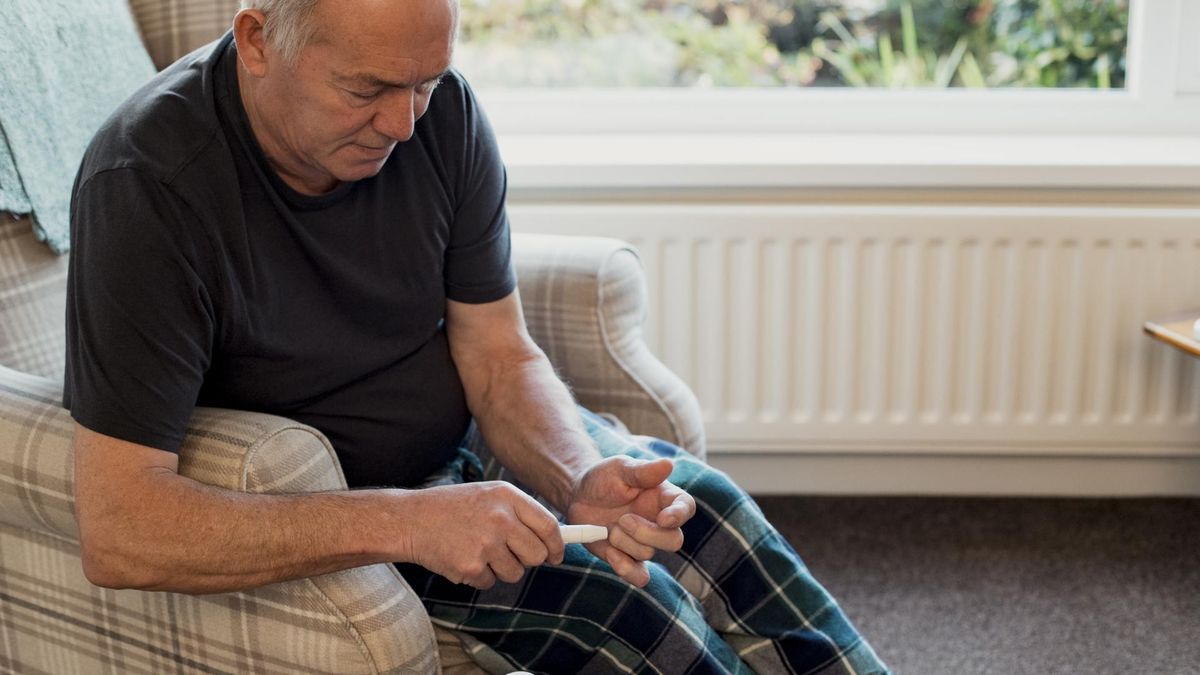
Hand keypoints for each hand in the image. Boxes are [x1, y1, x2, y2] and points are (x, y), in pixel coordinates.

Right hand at [402, 482, 563, 588]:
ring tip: (478, 550)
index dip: (557, 545)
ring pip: (515, 573)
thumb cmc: (452, 508)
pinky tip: (462, 557)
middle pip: (536, 555)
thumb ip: (519, 512)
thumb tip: (551, 539)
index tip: (556, 555)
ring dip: (501, 569)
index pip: (548, 526)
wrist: (410, 520)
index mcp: (507, 496)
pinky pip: (490, 582)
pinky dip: (479, 576)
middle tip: (511, 555)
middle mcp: (500, 518)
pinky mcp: (471, 567)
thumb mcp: (488, 496)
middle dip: (528, 560)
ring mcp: (486, 544)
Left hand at [565, 456, 696, 586]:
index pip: (686, 507)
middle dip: (647, 534)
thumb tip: (668, 464)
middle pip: (674, 540)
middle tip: (623, 520)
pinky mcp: (629, 559)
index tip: (664, 519)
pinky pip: (639, 576)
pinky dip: (626, 569)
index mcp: (664, 498)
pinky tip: (610, 553)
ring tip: (608, 528)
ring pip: (648, 554)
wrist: (579, 497)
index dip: (680, 515)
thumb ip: (643, 471)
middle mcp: (659, 523)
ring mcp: (645, 543)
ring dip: (624, 542)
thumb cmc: (604, 478)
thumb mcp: (620, 468)